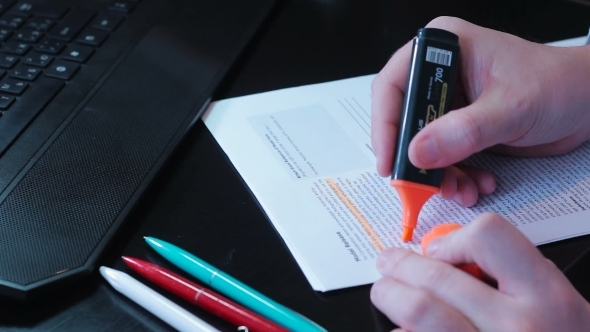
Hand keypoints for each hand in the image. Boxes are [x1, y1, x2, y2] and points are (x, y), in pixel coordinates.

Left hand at [370, 213, 589, 330]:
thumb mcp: (556, 303)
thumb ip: (510, 274)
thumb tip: (445, 255)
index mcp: (546, 298)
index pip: (488, 237)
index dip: (454, 239)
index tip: (438, 249)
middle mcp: (518, 328)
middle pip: (437, 278)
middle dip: (402, 265)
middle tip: (389, 262)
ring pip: (419, 311)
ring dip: (391, 295)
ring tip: (386, 291)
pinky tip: (406, 329)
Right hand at [371, 16, 589, 205]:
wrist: (587, 103)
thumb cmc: (557, 84)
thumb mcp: (511, 107)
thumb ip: (464, 131)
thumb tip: (419, 151)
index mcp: (445, 48)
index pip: (394, 85)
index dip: (385, 125)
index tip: (391, 159)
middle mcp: (441, 73)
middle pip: (403, 119)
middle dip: (414, 157)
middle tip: (420, 184)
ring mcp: (450, 101)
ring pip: (421, 144)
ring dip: (437, 173)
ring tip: (459, 188)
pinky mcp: (459, 126)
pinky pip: (441, 156)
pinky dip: (455, 175)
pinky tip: (476, 182)